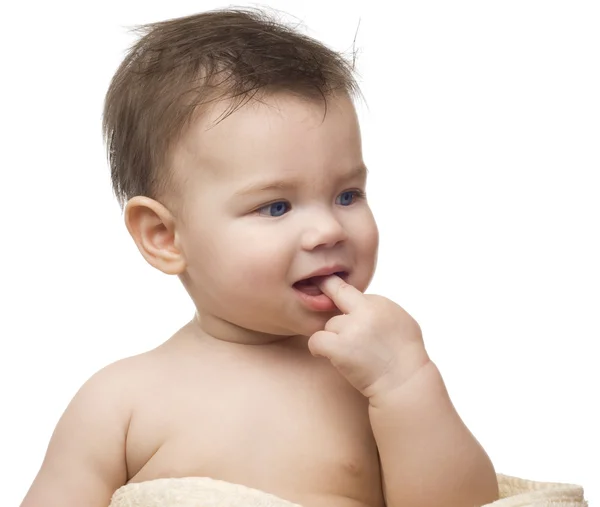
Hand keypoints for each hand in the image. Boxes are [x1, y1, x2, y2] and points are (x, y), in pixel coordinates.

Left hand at [308, 275, 429, 398]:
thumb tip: (362, 303)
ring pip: (329, 324)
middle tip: (330, 315)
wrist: (405, 384)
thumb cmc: (405, 357)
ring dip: (334, 336)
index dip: (341, 294)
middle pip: (336, 295)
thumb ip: (379, 310)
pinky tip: (323, 354)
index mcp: (381, 303)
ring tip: (349, 352)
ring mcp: (352, 328)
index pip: (351, 290)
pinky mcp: (340, 347)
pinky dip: (317, 347)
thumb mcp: (402, 322)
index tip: (331, 295)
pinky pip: (316, 339)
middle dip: (329, 299)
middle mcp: (366, 311)